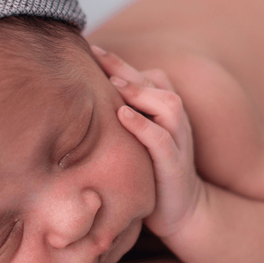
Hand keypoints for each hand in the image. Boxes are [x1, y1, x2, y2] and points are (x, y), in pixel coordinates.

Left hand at [91, 45, 203, 237]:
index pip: (149, 76)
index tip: (90, 49)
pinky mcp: (175, 165)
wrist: (182, 213)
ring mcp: (179, 142)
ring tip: (113, 82)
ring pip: (167, 104)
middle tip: (95, 53)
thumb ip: (122, 122)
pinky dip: (143, 125)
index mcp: (165, 114)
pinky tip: (121, 115)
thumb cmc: (152, 174)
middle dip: (124, 66)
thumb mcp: (137, 144)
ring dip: (139, 91)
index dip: (121, 62)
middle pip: (155, 82)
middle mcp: (175, 121)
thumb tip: (80, 106)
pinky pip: (162, 139)